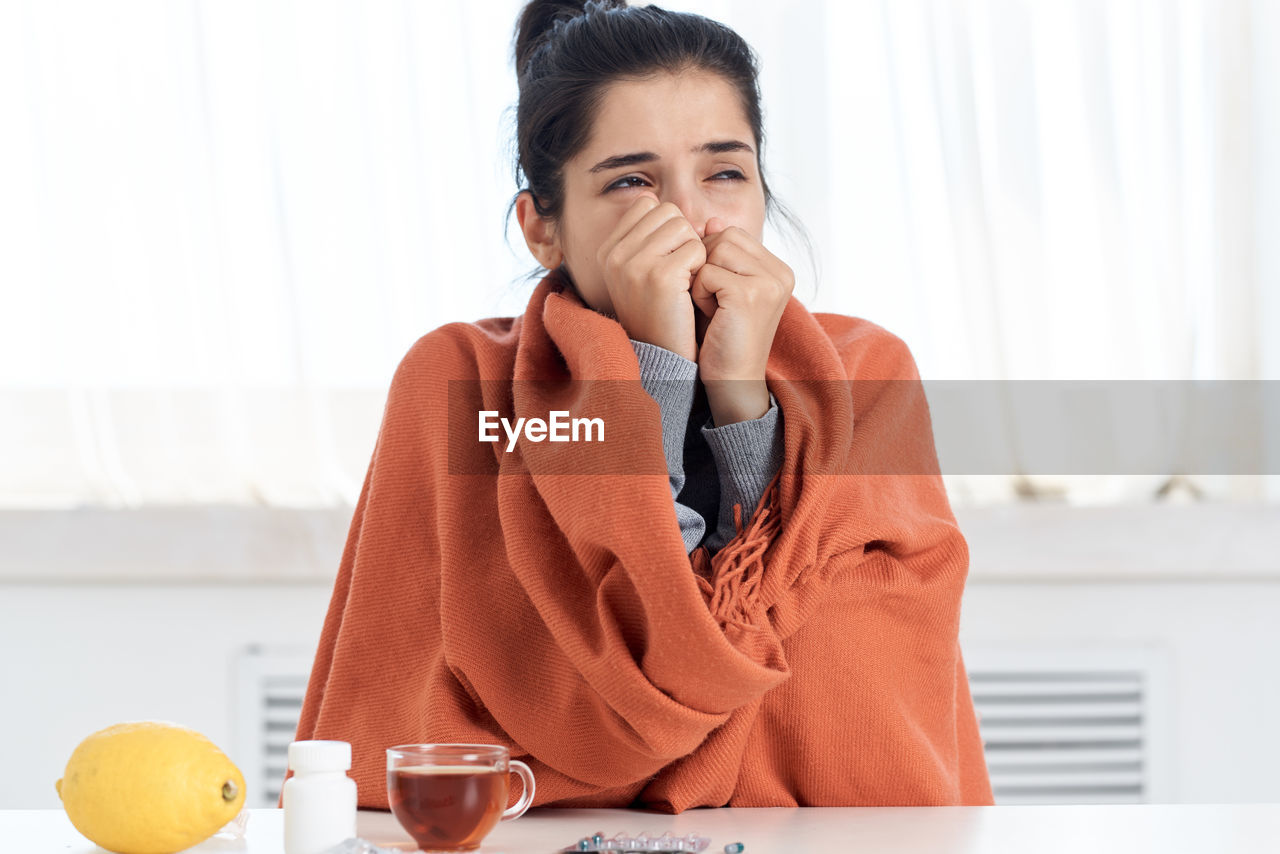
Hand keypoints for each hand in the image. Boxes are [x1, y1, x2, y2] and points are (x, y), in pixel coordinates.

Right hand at [596, 194, 705, 361]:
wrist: (666, 358)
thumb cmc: (664, 313)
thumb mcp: (646, 271)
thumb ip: (652, 236)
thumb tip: (660, 199)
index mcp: (608, 250)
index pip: (649, 205)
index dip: (669, 227)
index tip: (670, 259)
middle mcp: (614, 254)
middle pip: (668, 211)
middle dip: (683, 237)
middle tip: (682, 272)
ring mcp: (634, 264)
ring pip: (683, 226)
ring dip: (695, 251)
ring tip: (685, 281)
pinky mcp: (659, 276)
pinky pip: (696, 247)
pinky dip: (702, 267)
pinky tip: (692, 291)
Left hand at [691, 218, 793, 424]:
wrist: (730, 380)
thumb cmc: (722, 336)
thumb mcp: (723, 288)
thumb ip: (722, 254)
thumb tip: (713, 220)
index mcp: (778, 269)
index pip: (733, 234)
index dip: (712, 258)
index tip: (717, 293)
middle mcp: (781, 273)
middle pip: (725, 237)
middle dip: (706, 266)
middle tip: (713, 302)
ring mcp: (769, 282)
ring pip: (715, 250)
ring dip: (702, 279)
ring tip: (713, 308)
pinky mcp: (751, 295)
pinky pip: (707, 272)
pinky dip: (700, 293)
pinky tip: (711, 316)